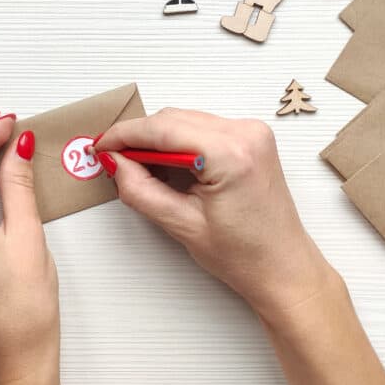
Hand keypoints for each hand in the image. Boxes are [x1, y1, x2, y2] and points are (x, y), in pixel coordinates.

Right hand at [94, 109, 334, 316]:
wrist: (283, 267)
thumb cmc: (245, 254)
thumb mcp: (182, 225)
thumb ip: (141, 190)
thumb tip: (115, 163)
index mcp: (231, 153)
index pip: (163, 128)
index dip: (125, 135)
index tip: (100, 146)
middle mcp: (246, 133)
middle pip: (173, 118)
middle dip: (139, 137)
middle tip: (113, 160)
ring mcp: (252, 133)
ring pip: (186, 120)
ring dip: (158, 139)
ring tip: (138, 169)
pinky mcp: (251, 139)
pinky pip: (202, 128)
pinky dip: (178, 142)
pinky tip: (165, 165)